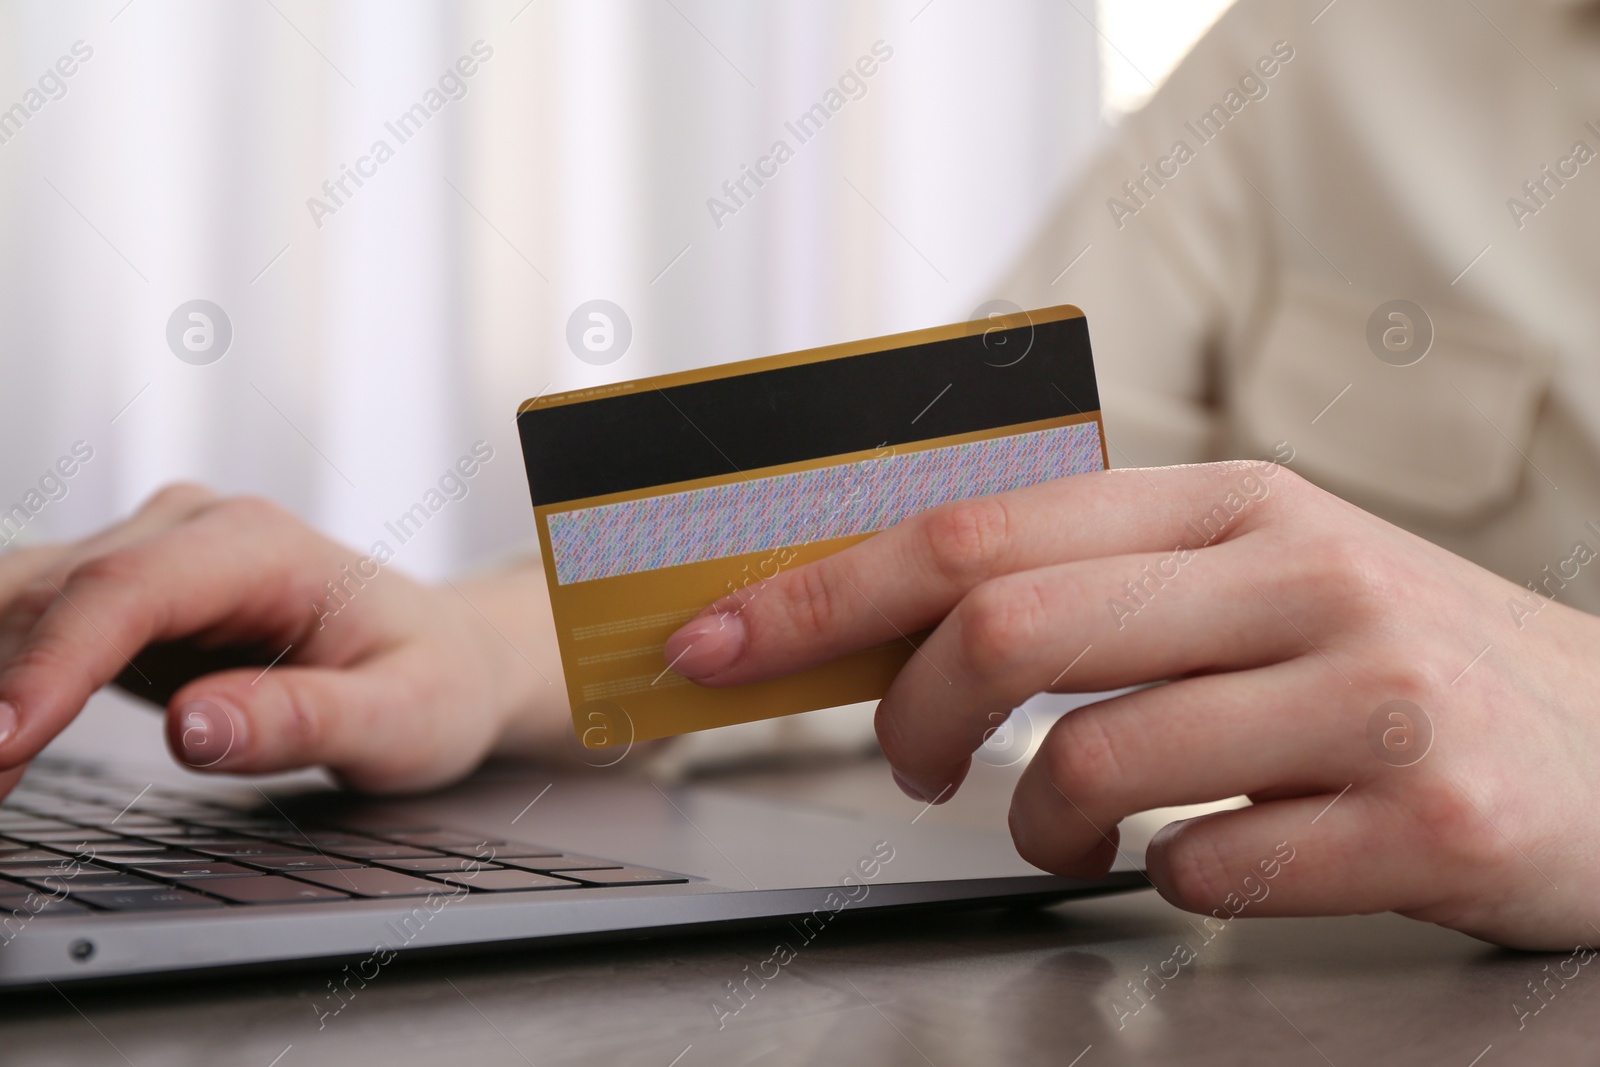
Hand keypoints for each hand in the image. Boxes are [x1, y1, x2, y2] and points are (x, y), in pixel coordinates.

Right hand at [0, 485, 563, 793]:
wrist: (445, 652)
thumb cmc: (432, 677)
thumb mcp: (402, 716)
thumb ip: (305, 720)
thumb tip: (194, 728)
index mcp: (260, 545)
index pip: (126, 590)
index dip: (51, 664)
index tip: (4, 740)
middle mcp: (192, 531)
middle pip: (54, 594)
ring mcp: (151, 555)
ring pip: (24, 603)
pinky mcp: (125, 596)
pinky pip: (32, 627)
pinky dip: (1, 682)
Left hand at [663, 461, 1599, 948]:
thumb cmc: (1399, 664)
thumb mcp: (1260, 579)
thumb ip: (1103, 585)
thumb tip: (902, 620)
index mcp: (1231, 505)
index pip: (979, 529)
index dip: (827, 592)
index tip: (719, 643)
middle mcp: (1297, 574)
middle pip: (1008, 625)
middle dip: (908, 715)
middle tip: (916, 768)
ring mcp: (1365, 692)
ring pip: (1091, 762)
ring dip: (1038, 822)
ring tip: (1071, 831)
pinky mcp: (1424, 813)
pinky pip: (1207, 872)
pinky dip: (1169, 886)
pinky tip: (1215, 864)